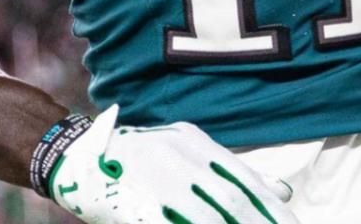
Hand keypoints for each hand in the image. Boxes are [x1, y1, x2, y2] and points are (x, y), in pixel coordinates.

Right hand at [48, 105, 300, 223]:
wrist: (77, 155)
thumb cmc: (139, 159)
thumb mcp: (187, 150)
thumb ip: (231, 171)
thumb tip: (282, 191)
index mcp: (194, 144)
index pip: (244, 182)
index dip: (270, 210)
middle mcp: (179, 161)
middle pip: (231, 204)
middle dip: (259, 223)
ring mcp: (158, 184)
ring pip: (206, 219)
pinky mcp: (137, 207)